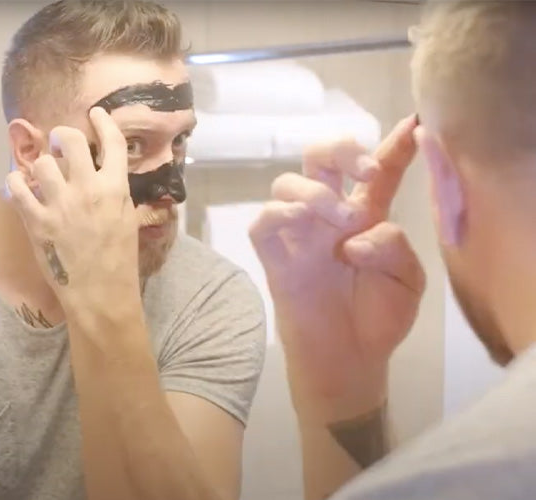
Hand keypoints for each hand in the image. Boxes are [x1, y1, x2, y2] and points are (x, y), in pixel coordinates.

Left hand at [6, 107, 139, 311]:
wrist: (100, 295)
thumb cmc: (120, 261)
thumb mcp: (128, 220)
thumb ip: (116, 192)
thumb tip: (103, 172)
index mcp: (116, 189)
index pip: (111, 142)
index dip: (102, 121)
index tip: (95, 114)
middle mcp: (88, 190)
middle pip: (70, 140)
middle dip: (63, 136)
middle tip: (60, 144)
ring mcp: (60, 205)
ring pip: (41, 162)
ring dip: (41, 165)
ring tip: (41, 175)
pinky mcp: (37, 222)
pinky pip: (17, 187)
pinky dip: (16, 183)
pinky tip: (21, 187)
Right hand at [249, 116, 424, 417]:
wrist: (349, 358)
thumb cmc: (380, 318)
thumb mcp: (408, 279)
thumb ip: (393, 244)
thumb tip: (355, 234)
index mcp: (365, 216)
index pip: (378, 172)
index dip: (395, 146)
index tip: (415, 124)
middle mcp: (328, 216)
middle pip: (319, 159)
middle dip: (340, 149)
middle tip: (365, 171)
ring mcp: (297, 234)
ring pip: (287, 182)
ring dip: (315, 191)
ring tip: (342, 220)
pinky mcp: (273, 256)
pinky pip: (263, 221)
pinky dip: (279, 212)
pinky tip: (301, 220)